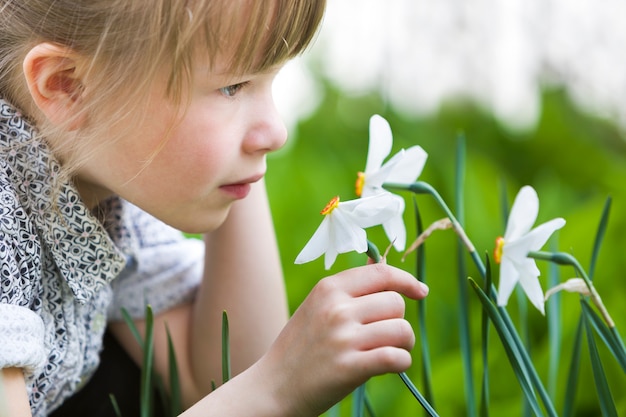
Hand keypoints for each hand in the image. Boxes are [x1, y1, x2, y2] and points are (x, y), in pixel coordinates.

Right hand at [256, 263, 428, 415]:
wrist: (273, 386)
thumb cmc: (300, 346)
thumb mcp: (317, 306)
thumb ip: (349, 289)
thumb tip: (383, 267)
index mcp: (328, 288)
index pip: (381, 272)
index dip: (406, 281)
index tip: (420, 291)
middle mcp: (337, 308)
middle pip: (395, 303)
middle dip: (398, 319)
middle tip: (386, 335)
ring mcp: (343, 338)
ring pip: (401, 329)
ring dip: (403, 343)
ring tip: (389, 351)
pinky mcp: (350, 367)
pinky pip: (397, 357)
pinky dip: (401, 362)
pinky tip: (391, 365)